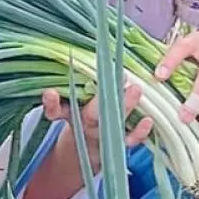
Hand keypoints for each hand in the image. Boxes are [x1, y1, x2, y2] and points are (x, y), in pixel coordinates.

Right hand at [24, 84, 152, 198]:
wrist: (87, 149)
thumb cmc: (82, 113)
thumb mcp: (71, 103)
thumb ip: (74, 85)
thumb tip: (80, 49)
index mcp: (69, 113)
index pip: (55, 109)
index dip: (52, 102)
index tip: (50, 92)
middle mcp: (85, 124)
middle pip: (91, 114)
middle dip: (102, 100)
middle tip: (120, 77)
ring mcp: (102, 135)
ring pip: (113, 124)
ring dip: (125, 107)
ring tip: (136, 89)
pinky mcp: (117, 145)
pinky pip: (129, 141)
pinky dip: (139, 132)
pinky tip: (148, 120)